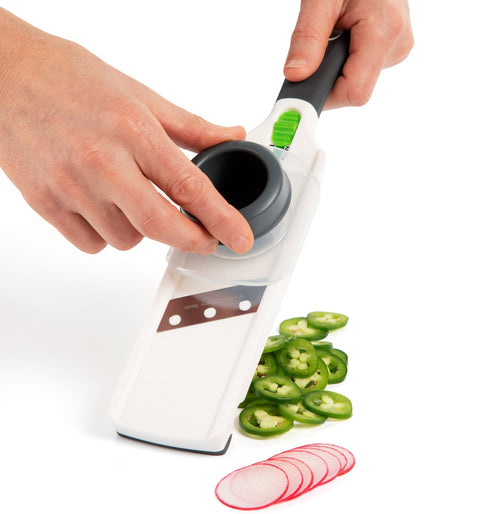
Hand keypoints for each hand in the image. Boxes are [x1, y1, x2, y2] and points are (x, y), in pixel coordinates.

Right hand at [0, 9, 252, 254]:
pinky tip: (106, 209)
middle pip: (160, 225)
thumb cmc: (68, 78)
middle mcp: (101, 161)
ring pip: (127, 240)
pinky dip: (108, 235)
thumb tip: (231, 136)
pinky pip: (92, 244)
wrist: (3, 74)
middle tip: (204, 238)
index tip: (240, 238)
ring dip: (144, 231)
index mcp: (132, 130)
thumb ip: (190, 126)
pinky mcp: (45, 203)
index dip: (221, 218)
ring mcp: (69, 186)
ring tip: (137, 203)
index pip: (189, 186)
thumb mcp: (139, 94)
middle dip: (192, 240)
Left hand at [284, 0, 413, 107]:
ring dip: (336, 65)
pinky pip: (362, 70)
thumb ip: (307, 38)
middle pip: (354, 89)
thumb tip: (296, 75)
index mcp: (384, 31)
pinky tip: (346, 34)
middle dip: (328, 75)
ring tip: (337, 29)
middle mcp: (397, 45)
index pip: (354, 92)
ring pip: (357, 81)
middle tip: (318, 46)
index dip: (325, 96)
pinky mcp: (392, 50)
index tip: (301, 95)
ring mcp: (397, 49)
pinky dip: (345, 59)